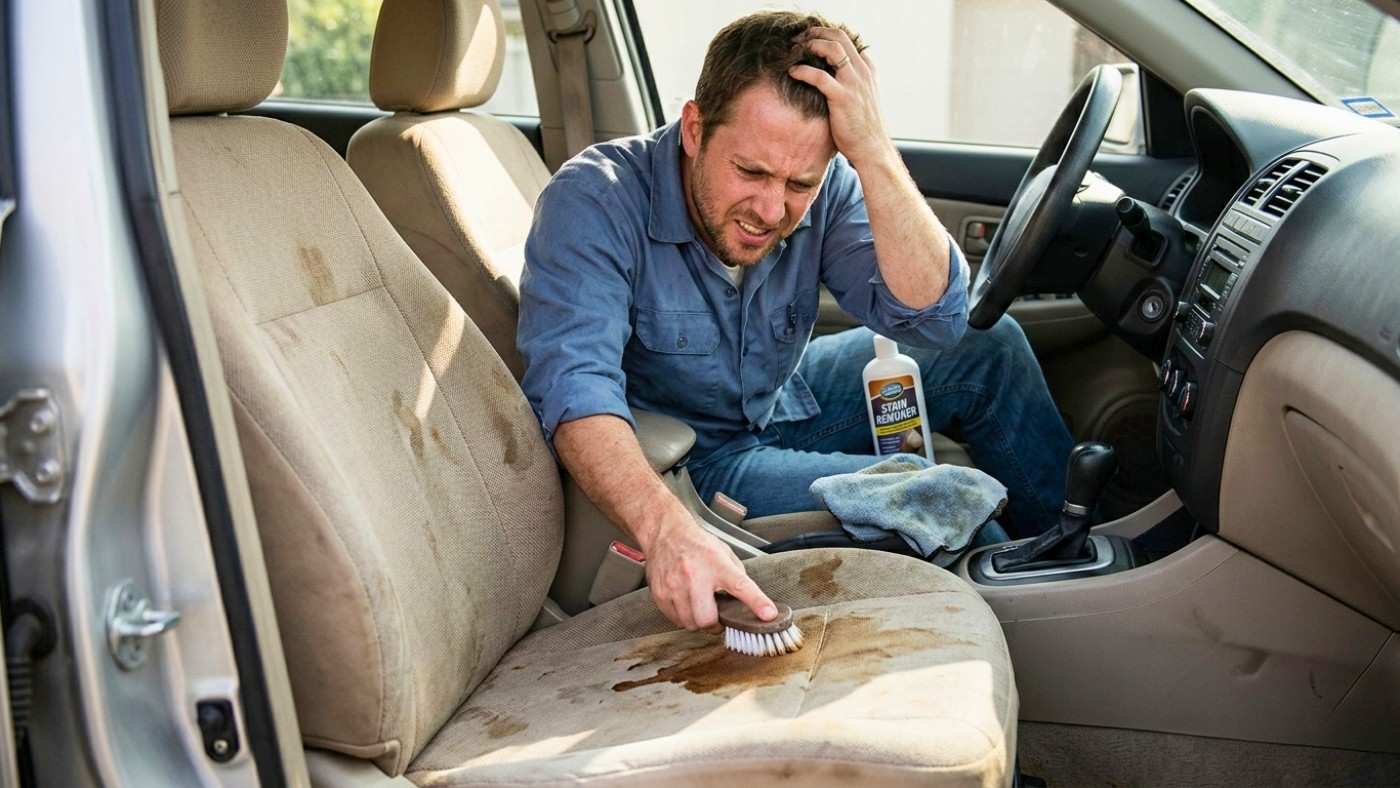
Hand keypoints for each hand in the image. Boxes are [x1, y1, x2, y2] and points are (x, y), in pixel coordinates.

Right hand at [639, 504, 776, 629]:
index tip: (768, 615)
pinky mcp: (660, 594)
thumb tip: (750, 601)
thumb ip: (737, 577)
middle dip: (715, 624)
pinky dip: (684, 617)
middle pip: (707, 619)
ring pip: (691, 624)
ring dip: (699, 621)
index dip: (757, 603)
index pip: (741, 586)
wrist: (666, 534)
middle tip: (717, 616)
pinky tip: (686, 602)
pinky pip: (676, 620)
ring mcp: (675, 586)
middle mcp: (695, 576)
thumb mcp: (724, 554)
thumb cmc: (697, 544)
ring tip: (699, 606)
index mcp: (717, 564)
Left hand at [789, 27, 896, 169]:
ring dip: (811, 44)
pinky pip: (820, 76)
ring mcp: (854, 83)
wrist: (872, 148)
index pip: (848, 39)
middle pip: (839, 36)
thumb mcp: (862, 98)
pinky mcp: (843, 97)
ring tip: (795, 50)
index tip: (810, 38)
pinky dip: (803, 70)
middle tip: (799, 39)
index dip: (827, 34)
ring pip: (833, 48)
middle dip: (816, 33)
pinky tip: (793, 72)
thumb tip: (831, 78)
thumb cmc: (862, 127)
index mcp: (867, 69)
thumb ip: (851, 83)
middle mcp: (862, 71)